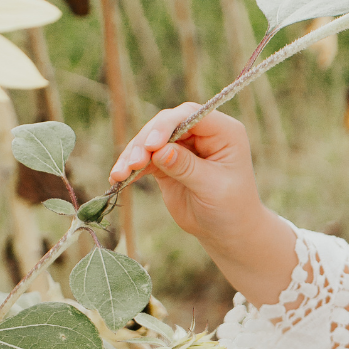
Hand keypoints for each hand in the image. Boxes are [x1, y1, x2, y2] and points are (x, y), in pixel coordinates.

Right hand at [108, 103, 296, 306]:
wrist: (227, 232)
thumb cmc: (231, 208)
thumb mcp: (212, 188)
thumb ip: (187, 167)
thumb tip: (160, 150)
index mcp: (224, 132)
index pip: (191, 115)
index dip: (168, 125)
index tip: (151, 146)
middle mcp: (202, 133)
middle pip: (166, 124)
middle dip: (145, 142)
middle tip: (132, 164)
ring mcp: (183, 145)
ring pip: (151, 140)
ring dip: (133, 155)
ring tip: (119, 174)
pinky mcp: (167, 161)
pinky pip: (145, 158)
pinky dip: (131, 167)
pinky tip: (117, 178)